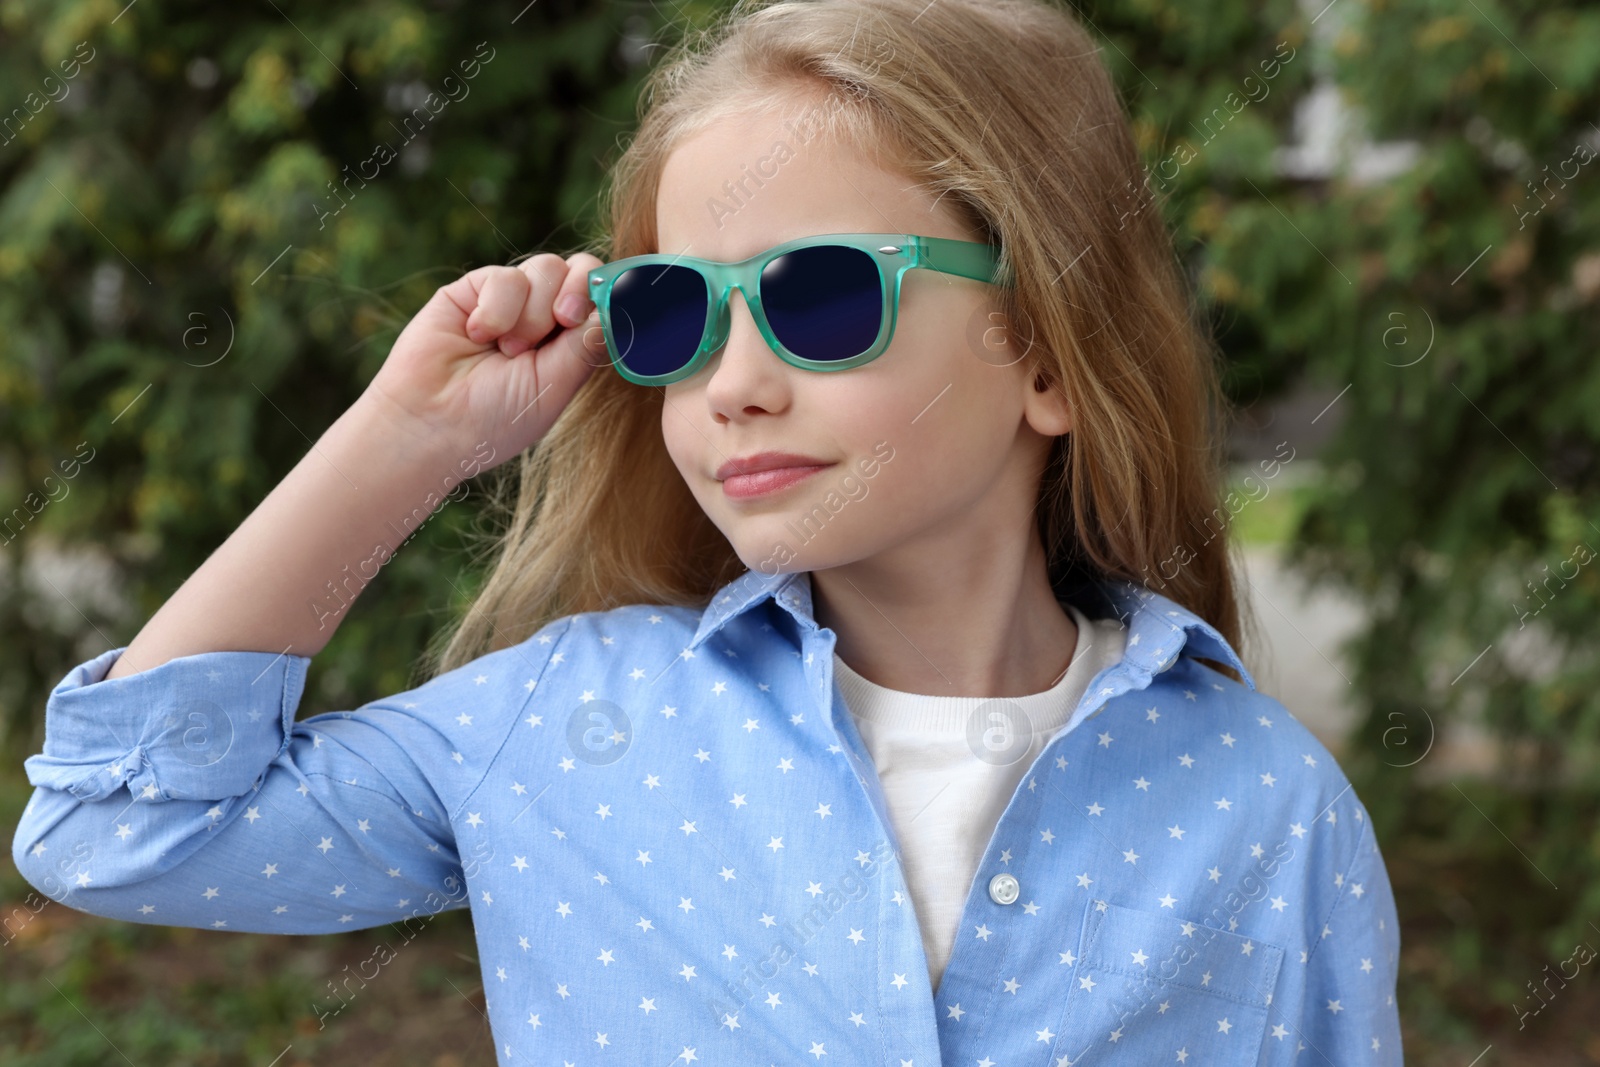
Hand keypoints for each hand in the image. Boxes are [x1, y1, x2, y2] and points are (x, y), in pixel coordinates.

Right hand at [361, 252, 609, 468]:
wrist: (431, 421)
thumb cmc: (495, 418)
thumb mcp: (554, 386)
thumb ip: (586, 345)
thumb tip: (617, 303)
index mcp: (571, 344)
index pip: (605, 301)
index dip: (609, 297)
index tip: (597, 320)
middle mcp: (546, 317)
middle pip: (582, 270)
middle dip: (579, 290)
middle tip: (564, 320)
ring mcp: (512, 301)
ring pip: (547, 268)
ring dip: (532, 312)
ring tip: (508, 350)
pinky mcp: (476, 289)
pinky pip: (506, 276)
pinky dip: (498, 309)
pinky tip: (478, 336)